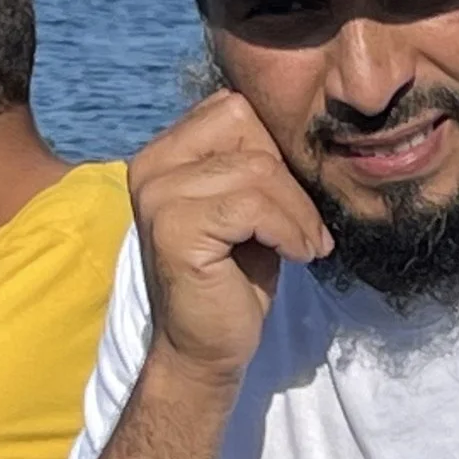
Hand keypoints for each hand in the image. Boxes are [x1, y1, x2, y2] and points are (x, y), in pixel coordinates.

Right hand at [130, 92, 331, 386]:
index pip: (234, 107)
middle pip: (245, 125)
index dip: (275, 146)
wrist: (205, 350)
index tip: (295, 197)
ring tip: (307, 246)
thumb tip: (306, 130)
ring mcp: (158, 195)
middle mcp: (151, 166)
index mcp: (164, 153)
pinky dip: (289, 231)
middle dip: (288, 175)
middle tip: (305, 226)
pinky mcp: (176, 229)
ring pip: (258, 168)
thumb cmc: (234, 279)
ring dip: (298, 212)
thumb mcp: (248, 208)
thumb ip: (257, 164)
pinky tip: (296, 256)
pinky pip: (253, 206)